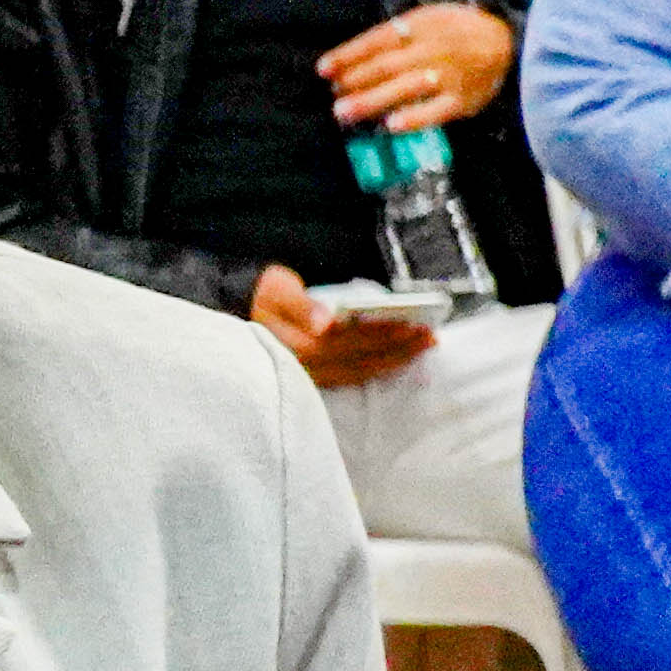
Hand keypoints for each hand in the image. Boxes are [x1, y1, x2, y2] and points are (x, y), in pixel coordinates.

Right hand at [251, 265, 433, 389]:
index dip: (382, 334)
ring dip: (393, 361)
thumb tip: (327, 323)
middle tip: (430, 338)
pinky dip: (377, 369)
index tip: (412, 326)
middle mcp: (304, 368)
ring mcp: (309, 377)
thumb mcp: (278, 291)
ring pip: (358, 373)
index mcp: (297, 346)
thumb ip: (301, 306)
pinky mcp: (315, 379)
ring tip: (421, 349)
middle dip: (397, 349)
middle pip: (358, 360)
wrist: (241, 313)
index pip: (349, 341)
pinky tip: (396, 361)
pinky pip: (351, 378)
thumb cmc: (264, 297)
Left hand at [320, 1, 515, 134]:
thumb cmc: (457, 31)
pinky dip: (413, 119)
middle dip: (354, 81)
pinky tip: (391, 125)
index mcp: (420, 26)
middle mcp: (431, 49)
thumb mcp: (427, 19)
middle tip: (332, 95)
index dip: (348, 55)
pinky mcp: (461, 100)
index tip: (323, 70)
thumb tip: (352, 59)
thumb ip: (394, 36)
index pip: (376, 41)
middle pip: (386, 66)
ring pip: (404, 88)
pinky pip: (435, 111)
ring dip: (371, 100)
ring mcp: (447, 75)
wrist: (507, 40)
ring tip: (344, 112)